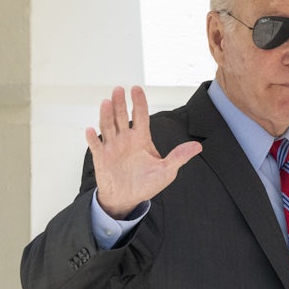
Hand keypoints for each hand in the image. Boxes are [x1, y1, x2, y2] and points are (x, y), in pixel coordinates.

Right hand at [85, 86, 201, 218]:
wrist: (128, 199)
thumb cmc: (145, 184)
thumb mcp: (166, 171)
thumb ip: (179, 157)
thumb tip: (197, 147)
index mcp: (141, 138)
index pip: (140, 115)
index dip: (138, 102)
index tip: (136, 89)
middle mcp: (125, 139)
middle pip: (121, 116)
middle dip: (120, 103)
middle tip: (119, 90)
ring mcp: (112, 147)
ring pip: (108, 126)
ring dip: (106, 115)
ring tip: (106, 103)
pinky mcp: (102, 158)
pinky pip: (96, 147)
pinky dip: (93, 139)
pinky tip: (91, 130)